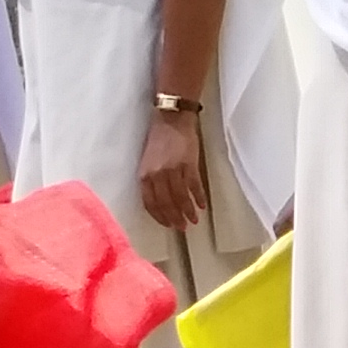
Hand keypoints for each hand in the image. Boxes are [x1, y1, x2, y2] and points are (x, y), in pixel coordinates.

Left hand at [137, 104, 211, 233]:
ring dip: (188, 211)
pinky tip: (202, 205)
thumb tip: (161, 199)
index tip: (168, 224)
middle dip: (174, 218)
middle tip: (182, 228)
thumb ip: (152, 180)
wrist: (172, 119)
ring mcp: (174, 170)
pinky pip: (194, 186)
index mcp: (144, 175)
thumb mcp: (148, 162)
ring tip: (194, 221)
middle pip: (166, 203)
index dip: (160, 216)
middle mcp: (157, 175)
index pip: (150, 203)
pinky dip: (198, 197)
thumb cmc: (158, 140)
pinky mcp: (189, 165)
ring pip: (181, 198)